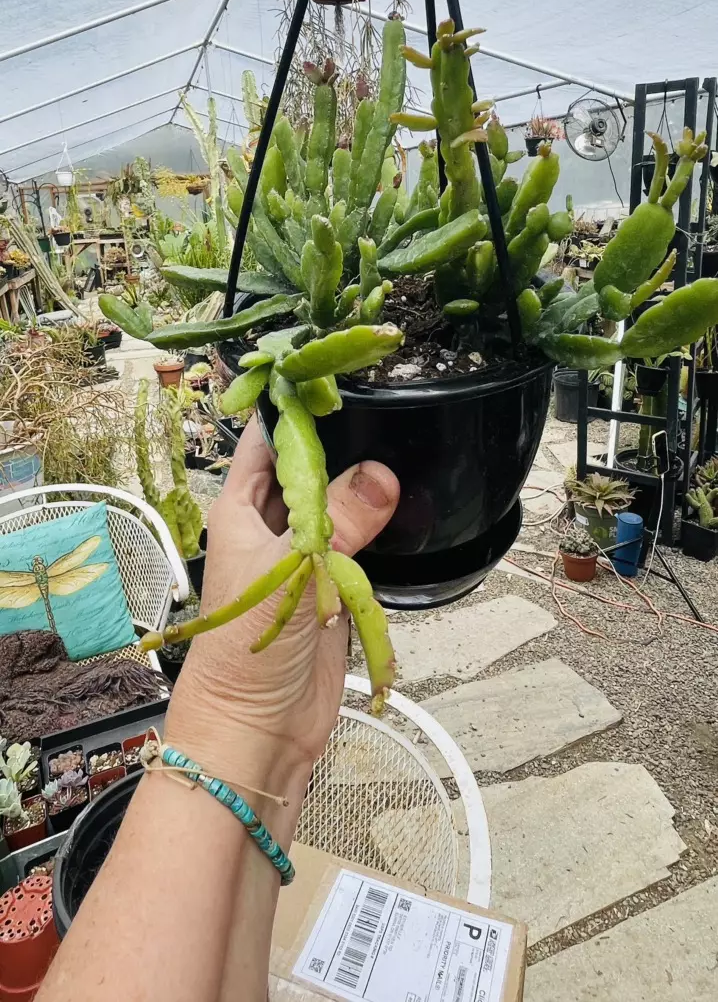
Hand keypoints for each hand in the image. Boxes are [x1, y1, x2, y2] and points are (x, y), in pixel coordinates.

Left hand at [165, 418, 398, 794]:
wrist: (259, 729)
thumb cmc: (248, 652)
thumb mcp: (292, 574)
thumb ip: (338, 522)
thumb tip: (381, 475)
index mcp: (240, 511)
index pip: (265, 443)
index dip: (292, 409)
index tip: (332, 377)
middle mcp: (270, 527)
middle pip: (305, 468)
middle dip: (338, 442)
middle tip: (385, 403)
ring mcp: (303, 556)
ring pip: (335, 504)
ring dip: (361, 484)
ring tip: (404, 443)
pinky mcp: (333, 587)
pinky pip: (358, 543)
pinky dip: (378, 526)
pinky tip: (405, 503)